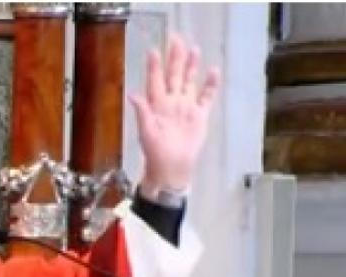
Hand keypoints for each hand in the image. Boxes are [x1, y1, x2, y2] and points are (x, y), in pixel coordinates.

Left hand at [129, 33, 219, 198]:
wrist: (171, 168)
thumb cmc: (155, 153)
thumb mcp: (145, 132)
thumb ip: (142, 112)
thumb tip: (132, 95)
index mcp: (156, 106)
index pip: (155, 81)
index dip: (154, 67)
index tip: (154, 51)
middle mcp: (171, 103)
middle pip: (174, 76)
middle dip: (175, 58)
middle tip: (176, 39)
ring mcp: (185, 108)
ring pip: (189, 82)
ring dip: (191, 66)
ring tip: (193, 49)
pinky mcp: (199, 116)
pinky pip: (206, 97)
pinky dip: (210, 85)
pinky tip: (213, 71)